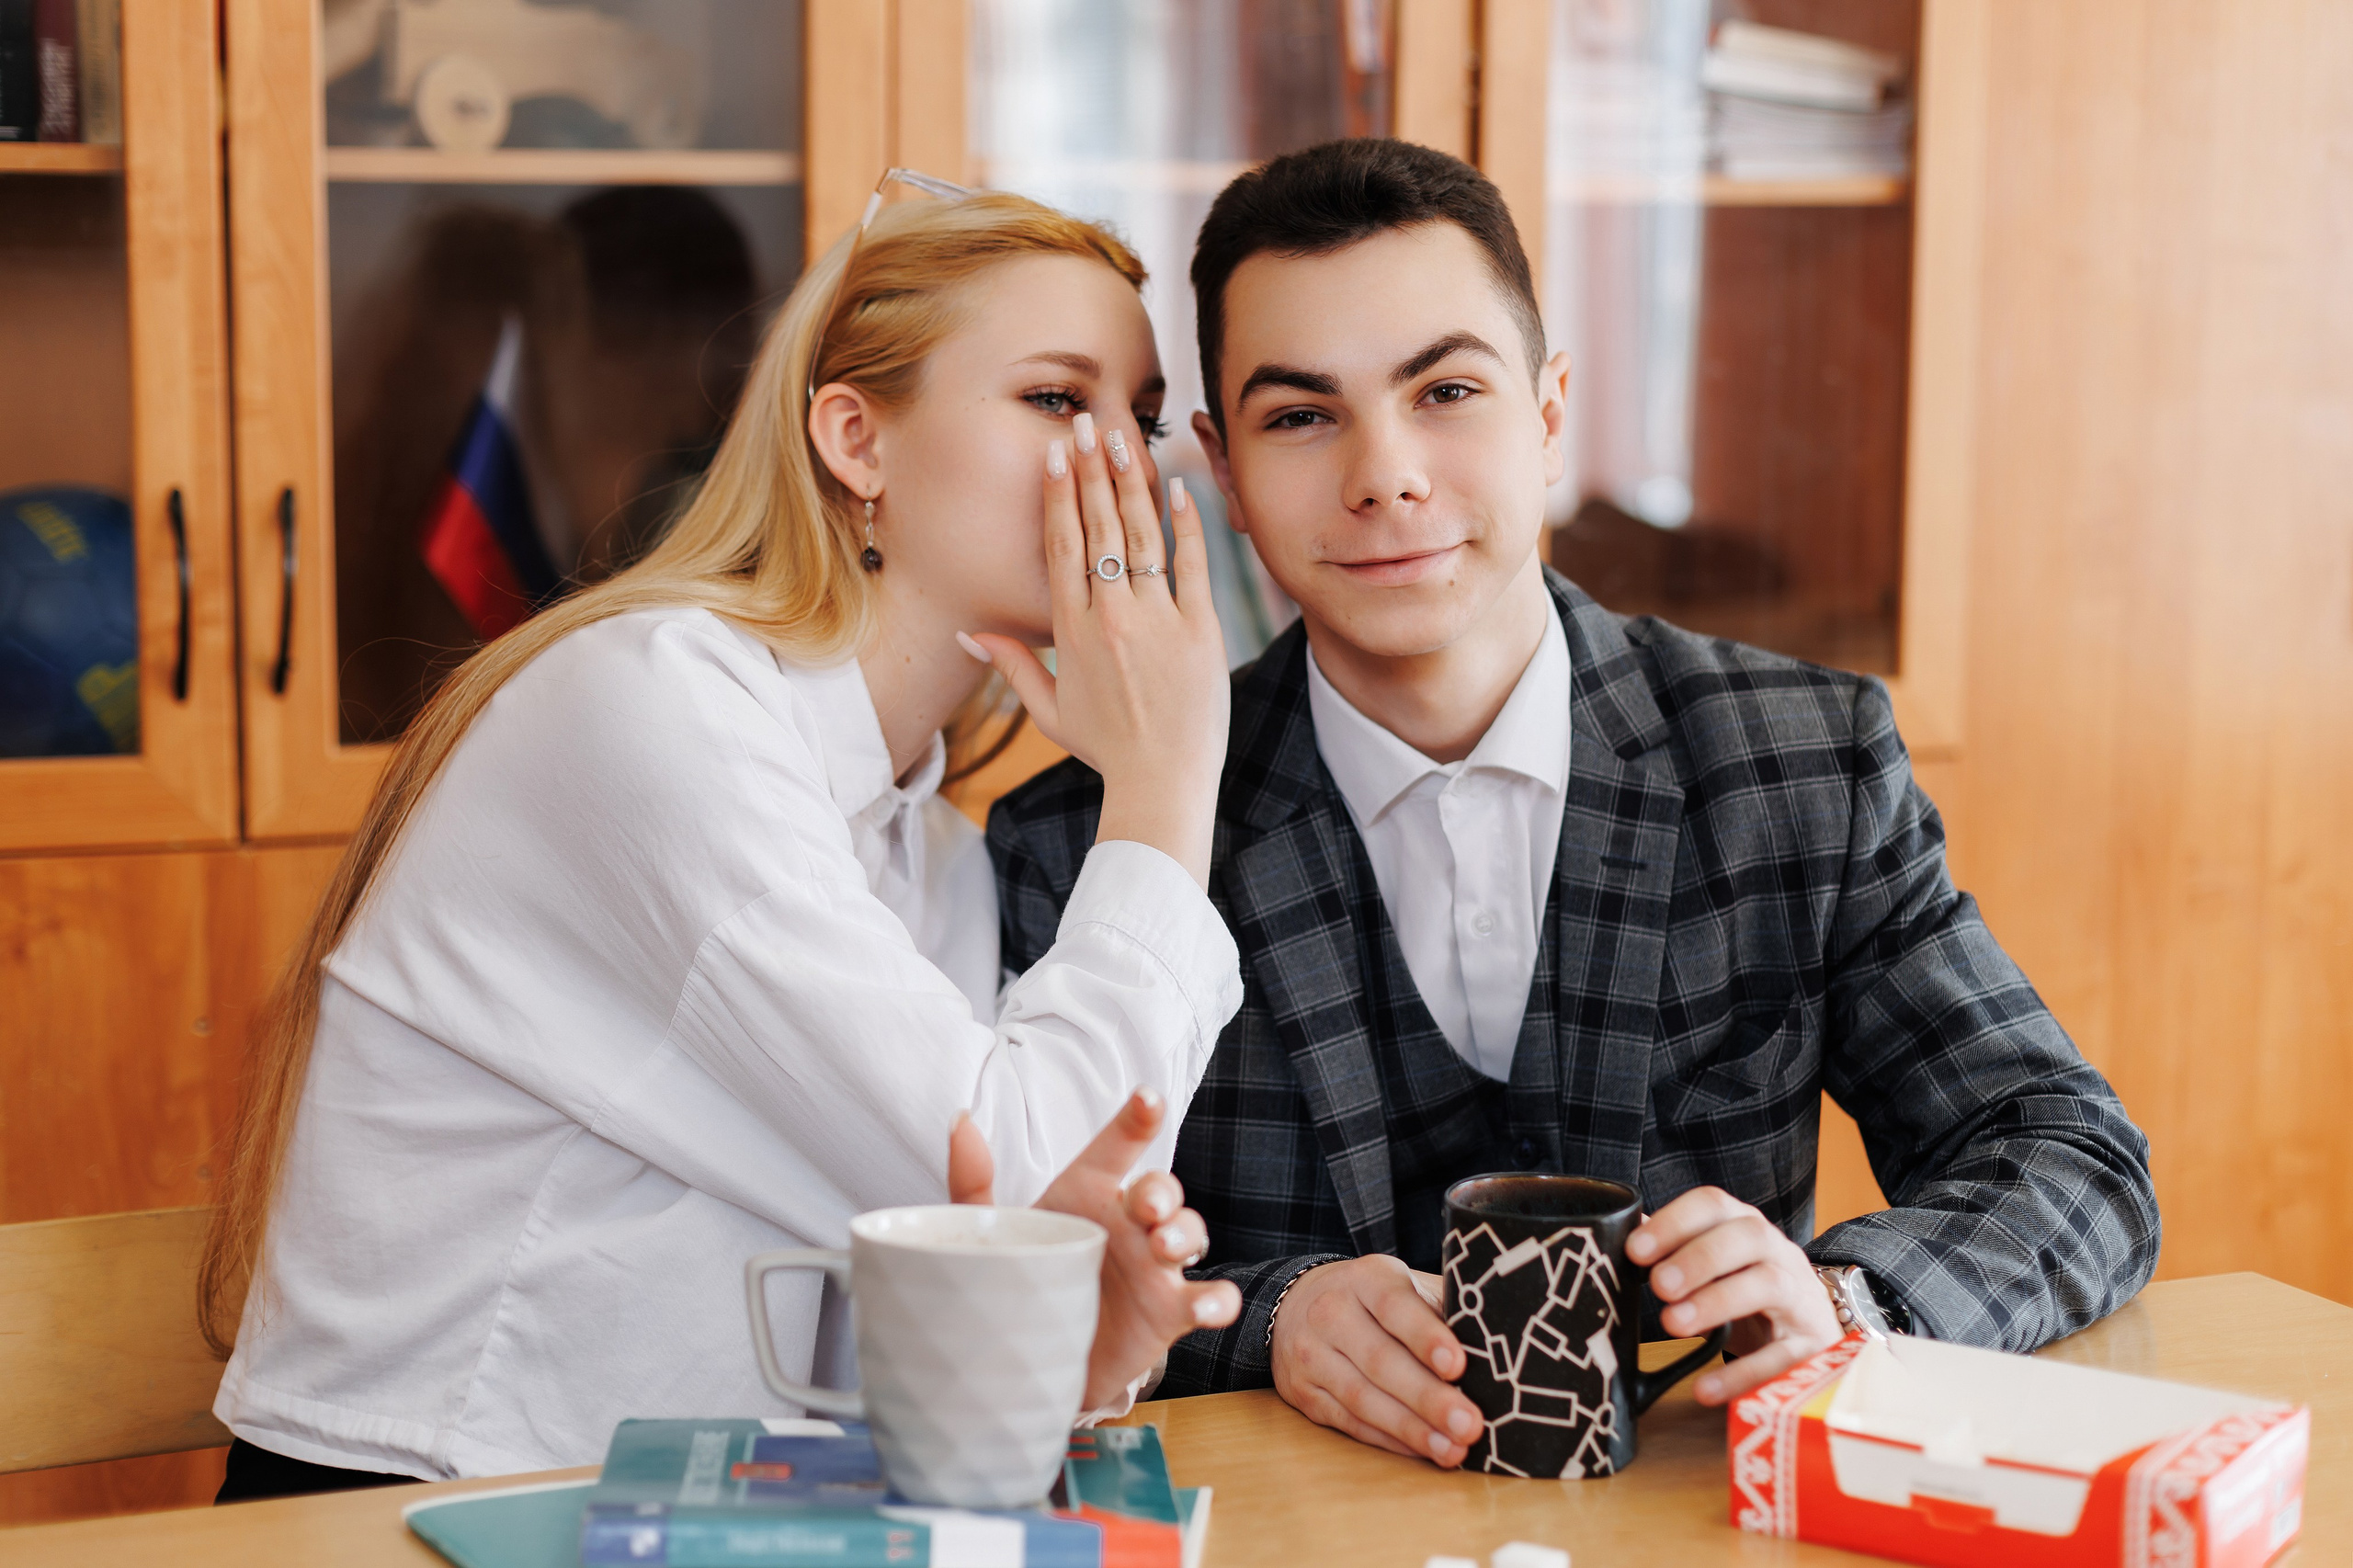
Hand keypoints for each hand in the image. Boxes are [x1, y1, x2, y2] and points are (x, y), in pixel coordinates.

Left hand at [948, 1089, 1239, 1412]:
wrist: (1034, 1361)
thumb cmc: (1026, 1279)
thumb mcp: (994, 1234)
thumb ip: (974, 1183)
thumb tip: (960, 1121)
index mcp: (1089, 1192)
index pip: (1116, 1146)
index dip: (1135, 1120)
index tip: (1146, 1099)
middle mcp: (1130, 1222)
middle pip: (1161, 1187)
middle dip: (1160, 1188)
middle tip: (1144, 1204)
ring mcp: (1156, 1266)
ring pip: (1189, 1233)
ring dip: (1185, 1234)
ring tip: (1165, 1247)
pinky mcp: (1171, 1311)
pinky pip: (1208, 1298)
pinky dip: (1219, 1299)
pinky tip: (1209, 1306)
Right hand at [966, 412, 1228, 887]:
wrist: (1162, 784)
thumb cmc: (1107, 749)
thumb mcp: (1049, 710)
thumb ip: (1010, 664)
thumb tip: (969, 633)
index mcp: (1071, 634)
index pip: (1060, 549)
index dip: (1057, 497)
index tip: (1056, 456)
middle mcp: (1109, 619)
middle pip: (1096, 529)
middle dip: (1090, 471)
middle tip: (1085, 423)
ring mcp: (1156, 622)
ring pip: (1139, 536)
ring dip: (1131, 482)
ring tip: (1124, 437)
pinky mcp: (1200, 630)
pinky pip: (1192, 565)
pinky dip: (1186, 523)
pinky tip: (1179, 486)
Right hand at [1268, 1255, 1483, 1467]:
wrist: (1297, 1305)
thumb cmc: (1375, 1299)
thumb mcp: (1405, 1285)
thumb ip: (1442, 1309)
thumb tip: (1494, 1350)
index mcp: (1366, 1278)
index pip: (1394, 1306)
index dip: (1425, 1337)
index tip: (1457, 1365)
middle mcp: (1331, 1313)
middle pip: (1380, 1360)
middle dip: (1428, 1398)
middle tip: (1469, 1424)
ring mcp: (1312, 1355)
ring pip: (1363, 1398)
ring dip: (1412, 1429)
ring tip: (1452, 1449)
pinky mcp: (1304, 1393)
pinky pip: (1350, 1422)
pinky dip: (1389, 1440)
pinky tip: (1422, 1449)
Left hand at [1627, 1186, 1842, 1405]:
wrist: (1812, 1337)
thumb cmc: (1750, 1296)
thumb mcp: (1715, 1270)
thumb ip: (1672, 1252)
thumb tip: (1619, 1232)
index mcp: (1745, 1228)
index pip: (1714, 1205)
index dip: (1675, 1222)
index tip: (1635, 1250)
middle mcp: (1778, 1253)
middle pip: (1748, 1236)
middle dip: (1699, 1257)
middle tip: (1659, 1286)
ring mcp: (1801, 1296)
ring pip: (1769, 1284)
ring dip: (1717, 1301)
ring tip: (1674, 1324)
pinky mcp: (1814, 1345)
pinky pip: (1782, 1356)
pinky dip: (1742, 1374)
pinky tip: (1705, 1387)